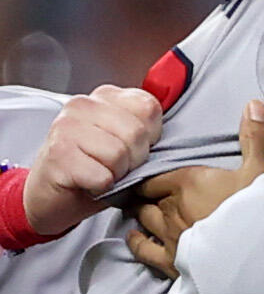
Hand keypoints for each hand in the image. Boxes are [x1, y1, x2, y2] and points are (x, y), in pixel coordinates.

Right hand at [25, 85, 162, 240]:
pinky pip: (102, 175)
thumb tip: (183, 108)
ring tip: (100, 172)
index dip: (150, 136)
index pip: (149, 107)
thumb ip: (147, 125)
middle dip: (134, 159)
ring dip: (116, 173)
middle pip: (136, 133)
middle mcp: (82, 105)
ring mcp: (66, 127)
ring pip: (119, 154)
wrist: (51, 196)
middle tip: (114, 166)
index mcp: (104, 97)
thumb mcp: (126, 141)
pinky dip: (101, 186)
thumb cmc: (94, 168)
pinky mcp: (58, 153)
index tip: (132, 147)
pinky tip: (87, 182)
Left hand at [124, 100, 263, 275]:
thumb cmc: (256, 208)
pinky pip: (143, 250)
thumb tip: (253, 103)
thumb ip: (253, 137)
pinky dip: (136, 243)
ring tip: (142, 211)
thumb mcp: (260, 169)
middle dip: (146, 195)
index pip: (156, 176)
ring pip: (144, 220)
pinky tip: (134, 238)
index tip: (148, 175)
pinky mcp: (171, 261)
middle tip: (146, 193)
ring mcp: (168, 235)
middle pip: (147, 197)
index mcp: (187, 181)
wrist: (254, 253)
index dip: (151, 176)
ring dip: (143, 215)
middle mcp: (170, 207)